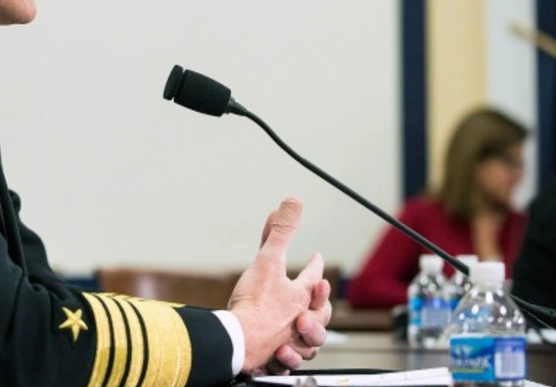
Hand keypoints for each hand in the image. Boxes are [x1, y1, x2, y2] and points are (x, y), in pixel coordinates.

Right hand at [228, 198, 331, 373]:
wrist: (241, 340)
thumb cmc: (254, 303)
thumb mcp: (267, 259)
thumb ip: (281, 231)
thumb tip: (293, 202)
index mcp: (300, 295)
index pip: (313, 276)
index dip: (316, 264)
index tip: (318, 257)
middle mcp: (300, 319)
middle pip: (320, 311)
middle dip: (322, 301)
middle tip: (320, 294)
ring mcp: (291, 341)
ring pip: (310, 340)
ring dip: (311, 332)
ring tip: (307, 326)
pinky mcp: (277, 358)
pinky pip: (289, 360)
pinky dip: (290, 356)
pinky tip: (286, 354)